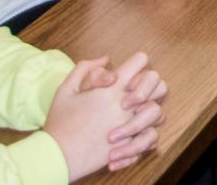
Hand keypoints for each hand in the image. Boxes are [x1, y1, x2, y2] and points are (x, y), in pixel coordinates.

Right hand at [43, 53, 163, 180]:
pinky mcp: (131, 146)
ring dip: (148, 112)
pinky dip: (146, 136)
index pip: (140, 60)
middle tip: (132, 96)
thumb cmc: (60, 123)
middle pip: (158, 83)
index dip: (136, 63)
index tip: (127, 75)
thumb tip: (106, 59)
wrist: (57, 156)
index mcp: (112, 87)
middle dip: (149, 86)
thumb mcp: (65, 89)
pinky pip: (152, 137)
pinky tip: (131, 137)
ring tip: (131, 117)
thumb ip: (85, 69)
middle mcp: (126, 104)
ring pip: (159, 111)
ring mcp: (131, 125)